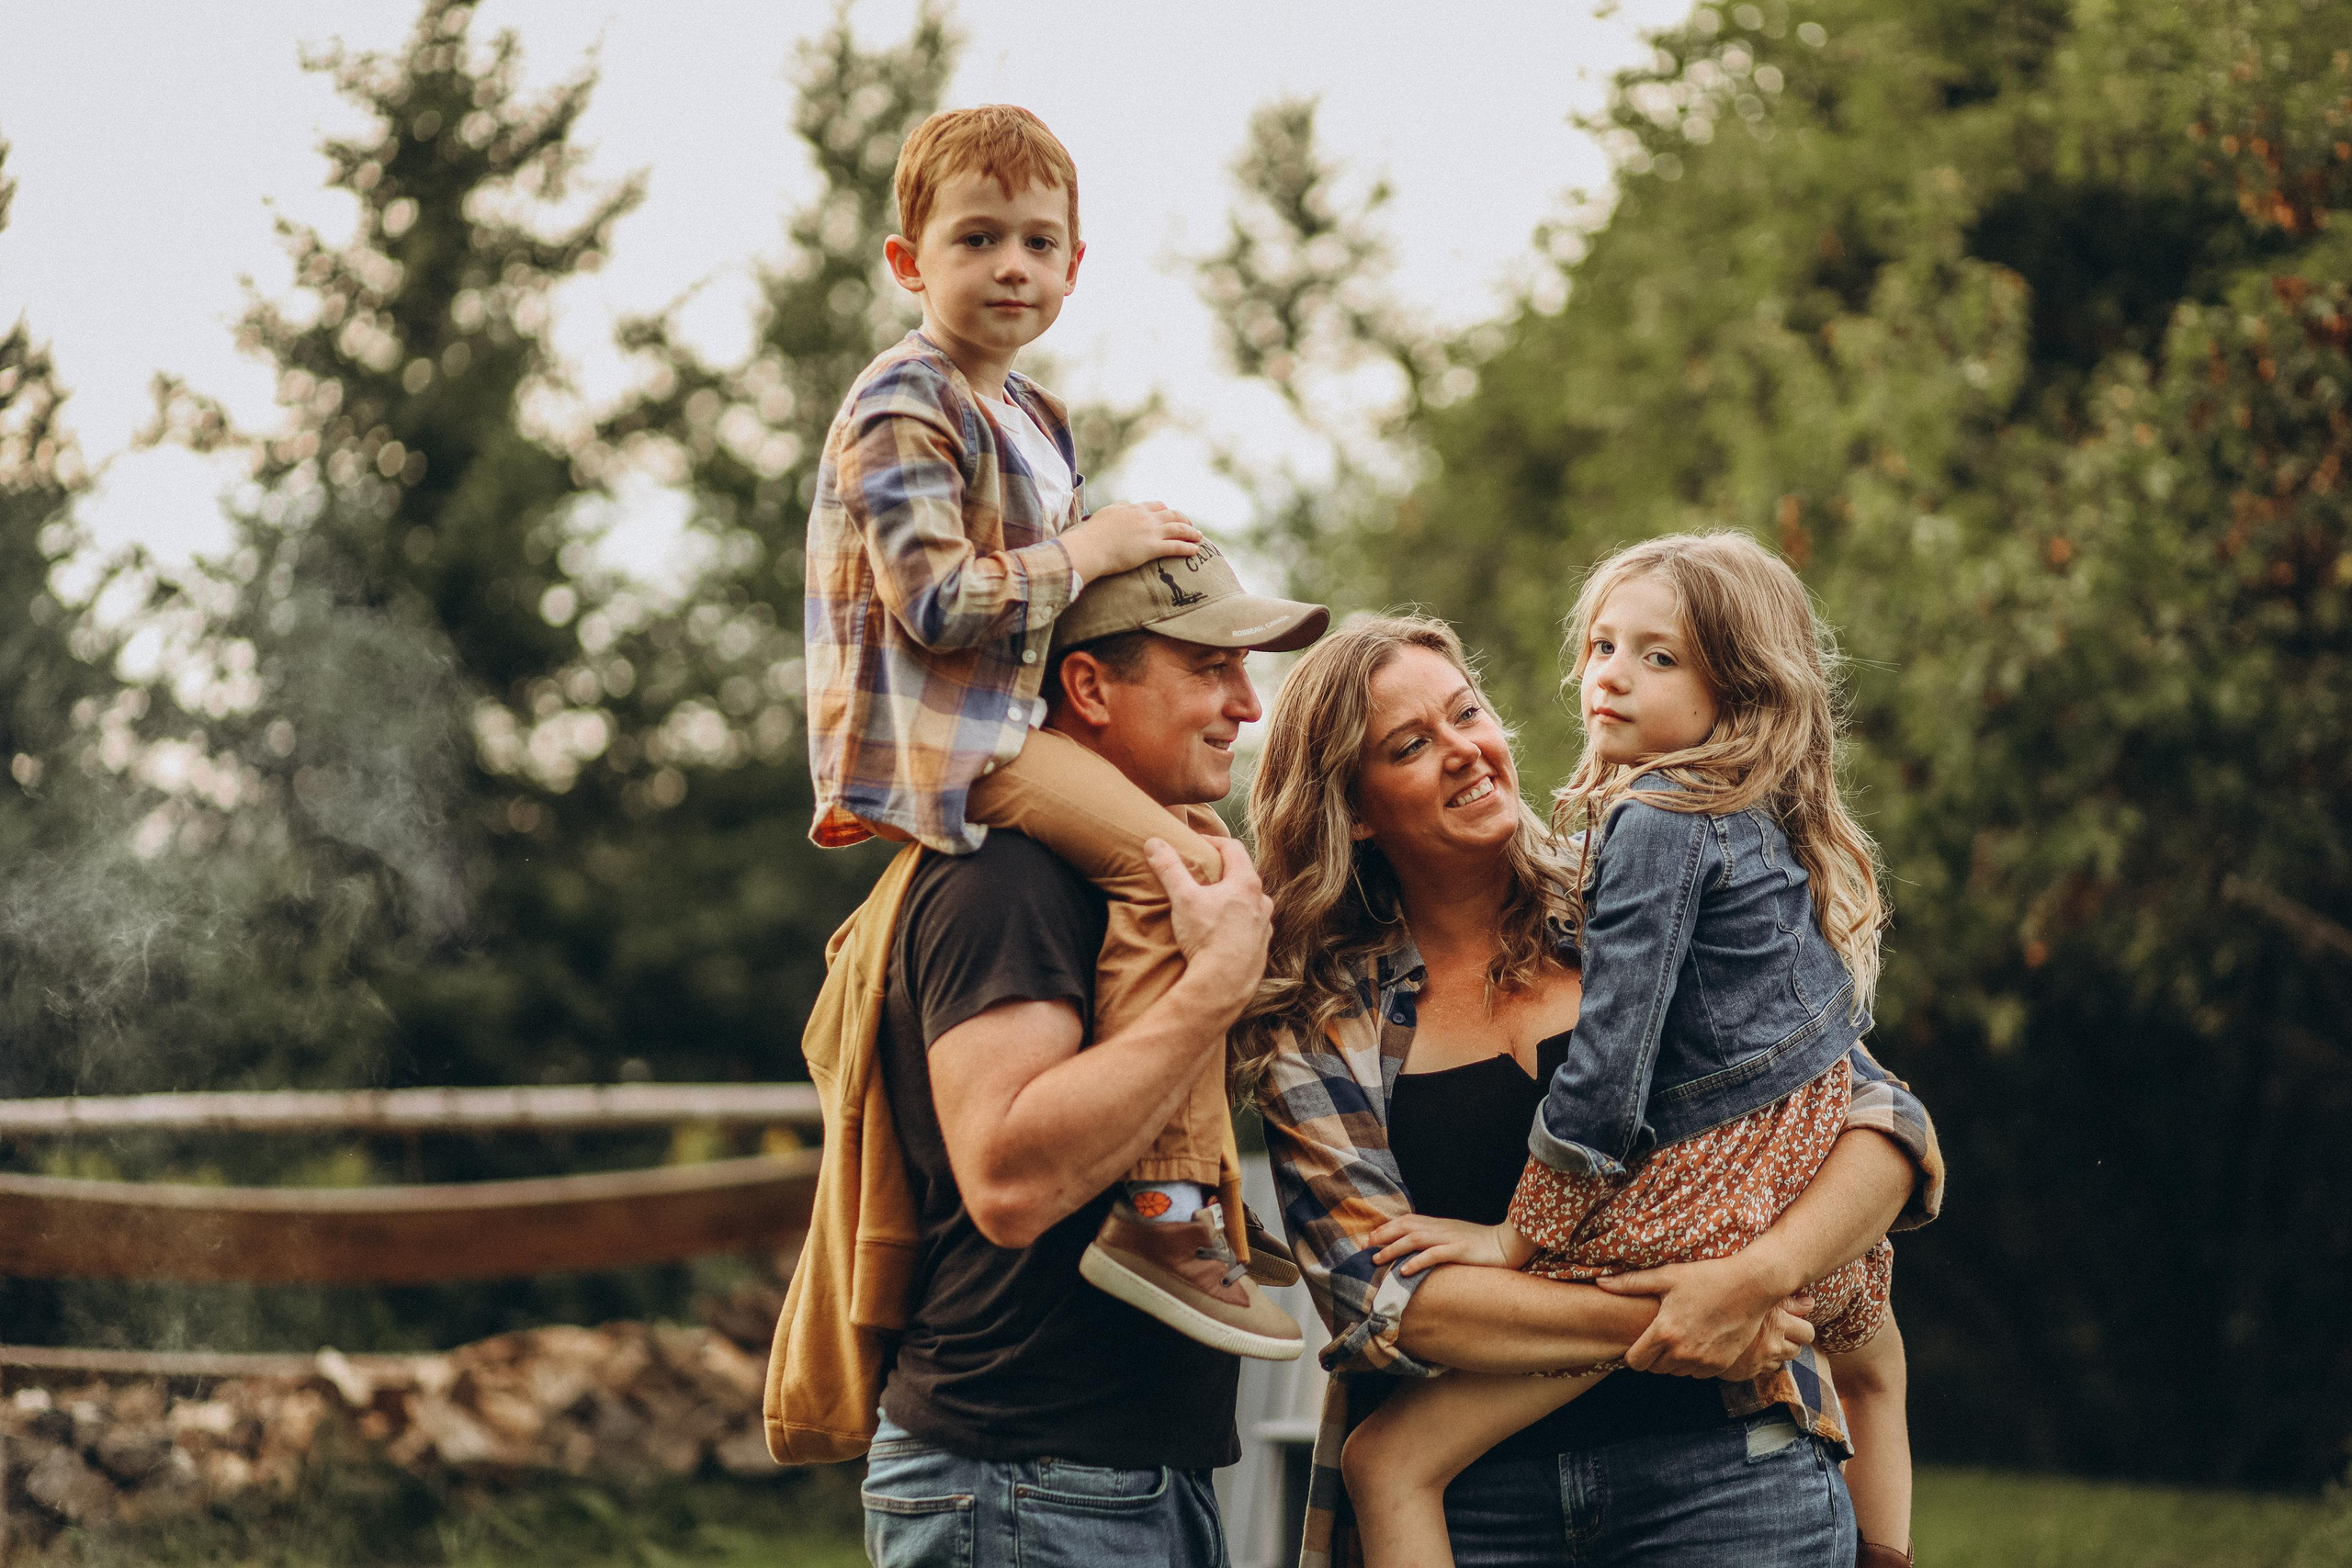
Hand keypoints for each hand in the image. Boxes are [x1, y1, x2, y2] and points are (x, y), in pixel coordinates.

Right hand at [1061, 502, 1202, 580]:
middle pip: (1172, 515)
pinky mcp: (1152, 548)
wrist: (1090, 547)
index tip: (1171, 514)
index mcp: (1133, 509)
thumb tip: (1123, 508)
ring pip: (1178, 528)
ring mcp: (1150, 532)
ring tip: (1199, 537)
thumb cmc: (1092, 535)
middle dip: (1184, 519)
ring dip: (1191, 532)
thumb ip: (1118, 510)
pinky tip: (1195, 551)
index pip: (1155, 506)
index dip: (1166, 510)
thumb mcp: (1105, 514)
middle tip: (1191, 525)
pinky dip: (1188, 548)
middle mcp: (1145, 517)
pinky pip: (1176, 546)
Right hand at [1145, 836, 1269, 986]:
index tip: (1196, 843)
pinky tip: (1222, 931)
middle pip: (1243, 874)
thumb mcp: (1183, 898)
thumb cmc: (1206, 937)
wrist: (1223, 984)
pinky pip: (1250, 927)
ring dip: (1233, 897)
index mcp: (1246, 883)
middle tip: (1203, 871)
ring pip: (1250, 902)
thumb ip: (1169, 868)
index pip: (1233, 848)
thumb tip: (1154, 843)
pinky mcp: (1261, 947)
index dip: (1213, 841)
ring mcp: (1264, 925)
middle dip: (1222, 870)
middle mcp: (1261, 901)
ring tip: (1212, 902)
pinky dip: (1237, 922)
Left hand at [1369, 1213, 1529, 1276]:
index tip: (1368, 1239)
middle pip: (1404, 1227)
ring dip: (1393, 1249)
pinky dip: (1417, 1261)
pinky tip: (1404, 1271)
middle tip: (1364, 1248)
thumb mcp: (1453, 1238)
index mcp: (1437, 1224)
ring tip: (1377, 1260)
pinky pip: (1434, 1254)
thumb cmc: (1479, 1244)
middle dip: (1382, 1236)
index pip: (1405, 1221)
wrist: (1507, 1243)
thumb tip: (1413, 1249)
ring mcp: (1449, 1238)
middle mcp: (1440, 1228)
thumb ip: (1435, 1240)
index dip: (1385, 1228)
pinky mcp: (1459, 1250)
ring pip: (1414, 1239)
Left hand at [1596, 1254, 1803, 1377]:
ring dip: (1673, 1361)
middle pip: (1654, 1369)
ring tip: (1681, 1336)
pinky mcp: (1721, 1365)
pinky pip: (1698, 1374)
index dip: (1633, 1354)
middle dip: (1653, 1356)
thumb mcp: (1667, 1276)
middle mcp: (1682, 1353)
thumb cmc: (1707, 1277)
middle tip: (1660, 1335)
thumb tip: (1600, 1283)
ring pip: (1676, 1373)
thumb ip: (1631, 1283)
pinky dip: (1694, 1364)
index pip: (1635, 1362)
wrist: (1751, 1286)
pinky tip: (1698, 1342)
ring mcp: (1703, 1362)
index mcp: (1664, 1332)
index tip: (1638, 1342)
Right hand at [1720, 1300, 1816, 1381]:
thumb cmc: (1726, 1300)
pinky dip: (1762, 1360)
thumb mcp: (1757, 1295)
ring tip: (1763, 1338)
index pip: (1807, 1332)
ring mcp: (1761, 1360)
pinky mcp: (1749, 1372)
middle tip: (1778, 1330)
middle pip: (1798, 1349)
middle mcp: (1772, 1344)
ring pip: (1783, 1361)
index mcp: (1776, 1322)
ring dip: (1777, 1351)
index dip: (1801, 1326)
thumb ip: (1787, 1300)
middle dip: (1791, 1340)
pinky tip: (1751, 1348)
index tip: (1792, 1320)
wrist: (1696, 1327)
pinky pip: (1765, 1369)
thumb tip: (1810, 1302)